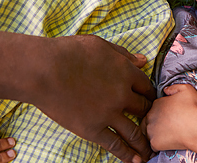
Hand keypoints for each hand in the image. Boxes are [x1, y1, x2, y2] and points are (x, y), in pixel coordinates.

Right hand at [29, 35, 155, 162]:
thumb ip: (124, 54)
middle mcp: (122, 94)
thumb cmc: (69, 52)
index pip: (146, 86)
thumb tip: (144, 61)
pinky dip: (127, 154)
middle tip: (153, 125)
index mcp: (126, 72)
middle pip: (143, 108)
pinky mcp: (93, 129)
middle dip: (149, 117)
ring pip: (134, 131)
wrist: (43, 70)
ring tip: (151, 152)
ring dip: (144, 143)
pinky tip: (135, 161)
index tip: (149, 101)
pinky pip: (115, 144)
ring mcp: (108, 113)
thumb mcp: (101, 45)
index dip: (149, 94)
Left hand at [143, 83, 196, 151]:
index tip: (170, 116)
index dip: (162, 113)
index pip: (154, 108)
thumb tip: (166, 90)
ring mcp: (151, 130)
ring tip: (168, 135)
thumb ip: (173, 88)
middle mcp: (150, 116)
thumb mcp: (186, 89)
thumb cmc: (194, 108)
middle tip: (169, 127)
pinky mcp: (154, 143)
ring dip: (156, 134)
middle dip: (156, 123)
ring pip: (148, 133)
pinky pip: (153, 145)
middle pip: (148, 120)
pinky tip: (169, 143)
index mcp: (157, 103)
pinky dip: (159, 145)